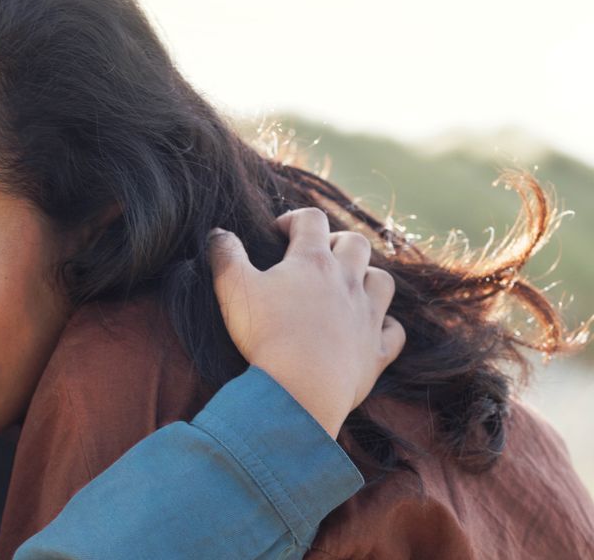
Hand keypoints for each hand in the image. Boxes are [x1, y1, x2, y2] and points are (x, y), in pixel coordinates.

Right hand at [209, 208, 404, 436]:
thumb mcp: (232, 289)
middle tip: (316, 256)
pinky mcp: (375, 351)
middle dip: (337, 241)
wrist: (298, 390)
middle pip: (356, 243)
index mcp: (312, 262)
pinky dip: (386, 326)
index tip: (278, 233)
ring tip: (347, 286)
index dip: (294, 219)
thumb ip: (225, 255)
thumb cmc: (264, 335)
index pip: (311, 220)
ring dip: (367, 277)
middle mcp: (346, 282)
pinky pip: (393, 332)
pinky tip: (371, 329)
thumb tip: (218, 233)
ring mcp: (366, 316)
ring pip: (382, 281)